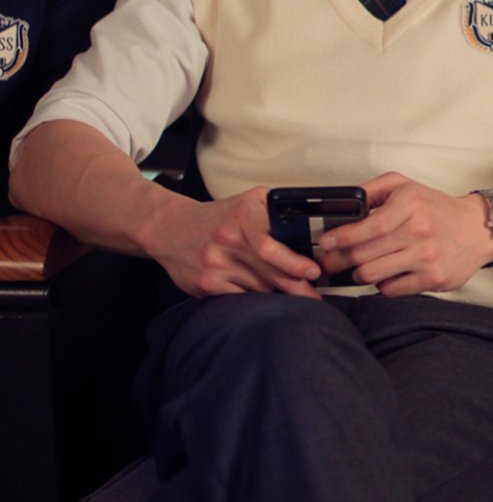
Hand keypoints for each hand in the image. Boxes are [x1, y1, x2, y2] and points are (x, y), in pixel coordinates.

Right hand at [142, 186, 322, 298]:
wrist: (170, 228)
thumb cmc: (219, 217)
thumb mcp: (250, 201)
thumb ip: (279, 209)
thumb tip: (311, 227)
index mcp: (242, 216)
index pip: (270, 245)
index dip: (294, 261)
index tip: (313, 271)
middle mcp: (227, 240)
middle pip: (268, 271)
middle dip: (296, 286)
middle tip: (313, 295)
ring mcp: (214, 265)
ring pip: (258, 288)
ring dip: (278, 294)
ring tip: (294, 297)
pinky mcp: (205, 284)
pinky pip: (240, 298)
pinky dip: (256, 300)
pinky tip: (265, 299)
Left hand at [317, 173, 492, 295]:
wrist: (478, 229)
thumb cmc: (437, 209)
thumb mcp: (406, 186)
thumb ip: (372, 190)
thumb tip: (343, 204)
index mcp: (411, 204)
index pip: (367, 226)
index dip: (340, 238)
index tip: (326, 243)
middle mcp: (420, 230)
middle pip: (362, 254)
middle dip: (338, 260)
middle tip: (329, 262)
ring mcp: (427, 257)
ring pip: (371, 274)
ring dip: (358, 274)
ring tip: (359, 268)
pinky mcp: (433, 279)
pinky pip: (391, 290)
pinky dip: (383, 284)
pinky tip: (387, 273)